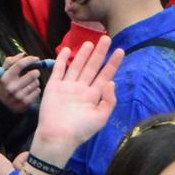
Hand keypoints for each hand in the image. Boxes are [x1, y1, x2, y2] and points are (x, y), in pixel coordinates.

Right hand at [0, 54, 43, 112]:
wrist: (2, 105)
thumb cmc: (5, 85)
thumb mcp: (3, 73)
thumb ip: (11, 61)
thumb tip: (23, 54)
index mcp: (5, 78)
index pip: (20, 64)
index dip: (30, 59)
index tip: (36, 58)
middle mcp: (11, 87)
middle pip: (32, 74)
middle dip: (35, 71)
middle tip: (33, 72)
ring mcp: (19, 96)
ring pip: (36, 82)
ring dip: (35, 81)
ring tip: (29, 83)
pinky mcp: (25, 103)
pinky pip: (38, 91)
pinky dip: (36, 89)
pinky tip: (30, 91)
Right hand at [30, 37, 122, 162]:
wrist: (58, 136)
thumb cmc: (80, 130)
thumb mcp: (101, 118)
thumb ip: (109, 100)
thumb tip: (112, 82)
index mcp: (94, 95)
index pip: (106, 75)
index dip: (113, 63)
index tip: (120, 50)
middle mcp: (82, 88)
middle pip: (92, 67)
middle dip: (99, 53)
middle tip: (106, 38)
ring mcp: (68, 86)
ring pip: (77, 66)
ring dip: (83, 54)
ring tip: (90, 42)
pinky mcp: (54, 86)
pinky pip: (59, 70)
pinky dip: (61, 60)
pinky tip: (66, 50)